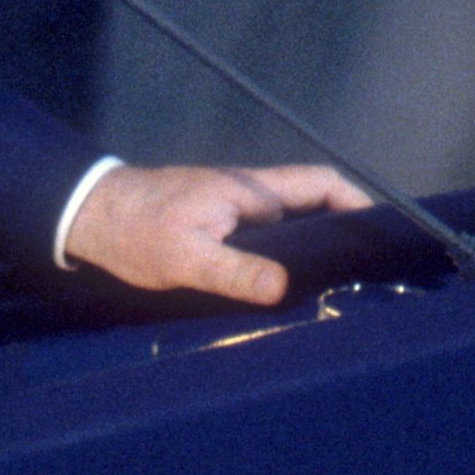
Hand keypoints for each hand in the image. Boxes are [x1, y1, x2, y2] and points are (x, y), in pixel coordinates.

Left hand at [61, 162, 373, 306]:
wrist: (90, 216)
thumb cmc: (135, 231)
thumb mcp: (185, 257)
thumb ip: (235, 271)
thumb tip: (285, 288)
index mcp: (251, 191)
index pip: (320, 183)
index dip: (358, 202)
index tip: (384, 230)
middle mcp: (250, 196)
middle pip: (314, 205)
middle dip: (346, 232)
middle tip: (371, 273)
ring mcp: (235, 210)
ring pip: (292, 226)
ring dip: (316, 250)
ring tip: (341, 289)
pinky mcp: (219, 227)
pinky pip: (268, 241)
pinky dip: (287, 260)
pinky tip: (289, 291)